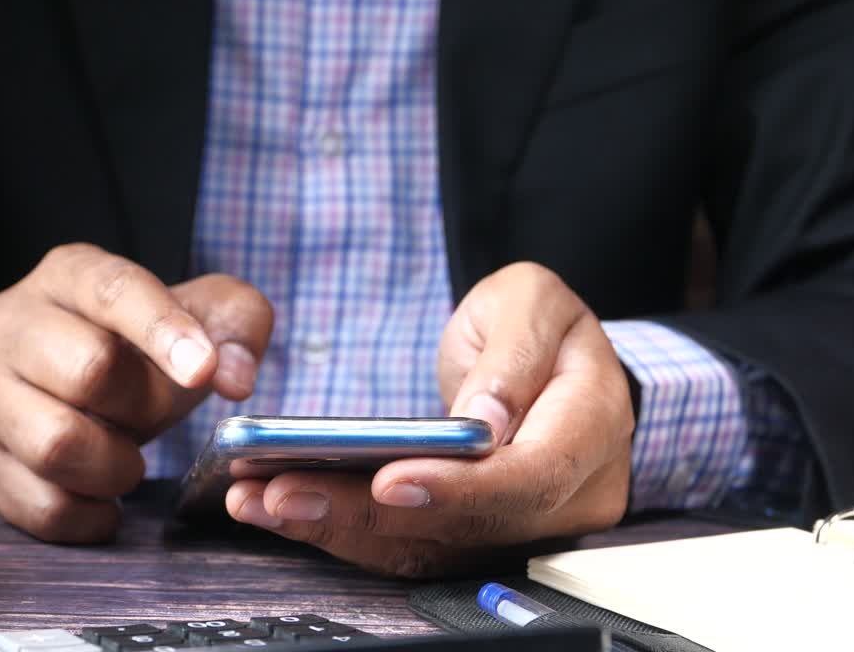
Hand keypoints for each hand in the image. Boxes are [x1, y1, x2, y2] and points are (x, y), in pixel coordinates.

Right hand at [0, 243, 273, 541]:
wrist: (64, 379)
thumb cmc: (137, 343)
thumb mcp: (199, 312)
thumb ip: (237, 325)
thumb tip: (234, 378)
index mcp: (68, 274)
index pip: (114, 291)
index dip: (163, 331)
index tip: (204, 372)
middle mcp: (9, 324)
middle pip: (88, 370)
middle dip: (145, 407)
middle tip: (156, 417)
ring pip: (55, 445)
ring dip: (116, 468)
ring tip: (127, 459)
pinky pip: (41, 505)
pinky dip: (90, 515)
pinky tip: (105, 498)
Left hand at [226, 262, 632, 576]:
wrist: (551, 360)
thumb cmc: (540, 324)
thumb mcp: (531, 303)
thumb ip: (512, 358)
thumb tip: (484, 424)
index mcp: (591, 426)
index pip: (530, 477)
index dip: (458, 489)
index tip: (386, 480)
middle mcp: (569, 494)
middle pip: (467, 527)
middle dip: (368, 515)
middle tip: (281, 492)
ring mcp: (526, 526)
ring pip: (432, 550)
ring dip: (341, 531)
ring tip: (262, 502)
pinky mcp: (480, 537)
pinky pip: (414, 548)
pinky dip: (347, 532)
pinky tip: (286, 508)